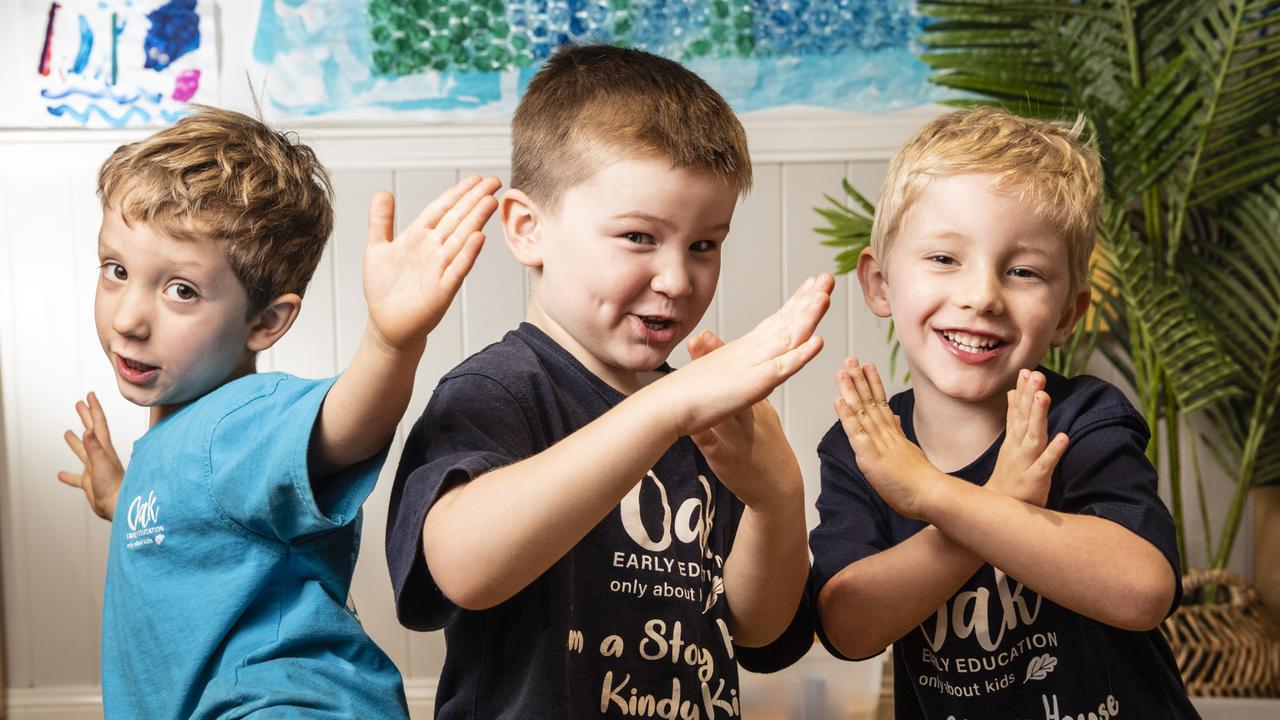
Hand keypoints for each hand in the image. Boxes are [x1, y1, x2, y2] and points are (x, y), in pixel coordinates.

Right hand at [57, 392, 123, 519]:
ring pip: (83, 452)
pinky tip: (60, 474)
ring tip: (67, 432)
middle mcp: (100, 456)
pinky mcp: (90, 483)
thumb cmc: (113, 486)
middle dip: (86, 417)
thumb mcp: (102, 464)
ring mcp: (95, 469)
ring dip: (76, 442)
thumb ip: (94, 447)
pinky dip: (68, 475)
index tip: (89, 395)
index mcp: (104, 449)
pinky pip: (76, 478)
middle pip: (91, 432)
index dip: (94, 409)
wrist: (119, 507)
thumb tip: (87, 430)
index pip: (98, 424)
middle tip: (79, 404)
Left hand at [363, 176, 500, 354]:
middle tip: (494, 182)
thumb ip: (381, 220)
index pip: (442, 209)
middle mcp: (433, 250)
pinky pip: (457, 269)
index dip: (458, 193)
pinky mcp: (442, 290)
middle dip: (475, 200)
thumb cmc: (384, 290)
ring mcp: (439, 269)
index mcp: (419, 237)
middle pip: (457, 219)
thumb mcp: (377, 248)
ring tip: (490, 202)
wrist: (386, 324)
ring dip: (475, 220)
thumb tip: (383, 192)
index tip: (476, 179)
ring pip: (461, 239)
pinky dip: (467, 254)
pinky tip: (478, 238)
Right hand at [664, 273, 832, 437]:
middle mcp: (748, 352)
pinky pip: (780, 368)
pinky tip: (817, 342)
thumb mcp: (711, 375)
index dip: (796, 305)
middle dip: (808, 299)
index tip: (813, 288)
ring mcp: (751, 366)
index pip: (774, 323)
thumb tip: (706, 341)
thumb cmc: (684, 396)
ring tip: (826, 295)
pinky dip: (800, 355)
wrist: (664, 407)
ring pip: (786, 337)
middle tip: (827, 278)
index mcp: (742, 351)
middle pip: (784, 321)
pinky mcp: (751, 385)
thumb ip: (714, 359)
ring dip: (809, 316)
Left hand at [686, 331, 801, 508]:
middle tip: (700, 340)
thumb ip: (749, 388)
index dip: (726, 354)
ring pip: (723, 414)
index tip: (706, 334)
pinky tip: (693, 430)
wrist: (778, 487)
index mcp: (756, 403)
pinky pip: (715, 447)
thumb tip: (735, 363)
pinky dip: (705, 438)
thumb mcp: (761, 414)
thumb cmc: (766, 447)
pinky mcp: (729, 460)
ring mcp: (739, 438)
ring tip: (689, 380)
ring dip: (708, 395)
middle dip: (718, 364)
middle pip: (734, 386)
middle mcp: (748, 416)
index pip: (743, 374)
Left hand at [834, 358, 943, 520]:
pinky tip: (839, 401)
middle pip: (870, 401)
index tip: (866, 366)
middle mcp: (885, 433)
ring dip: (850, 390)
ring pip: (862, 411)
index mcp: (893, 434)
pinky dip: (846, 416)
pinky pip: (856, 432)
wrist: (931, 494)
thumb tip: (893, 418)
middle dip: (859, 379)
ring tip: (843, 370)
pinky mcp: (871, 455)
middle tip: (850, 359)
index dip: (872, 383)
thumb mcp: (908, 451)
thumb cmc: (920, 481)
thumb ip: (899, 433)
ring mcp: (878, 442)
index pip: (881, 403)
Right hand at [986, 369, 1067, 505]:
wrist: (1000, 510)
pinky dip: (1053, 451)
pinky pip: (1045, 465)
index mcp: (1013, 439)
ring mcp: (1025, 464)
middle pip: (1024, 419)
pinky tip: (1063, 437)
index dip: (1023, 391)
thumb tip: (1014, 393)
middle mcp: (1017, 448)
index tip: (1027, 370)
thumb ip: (1013, 418)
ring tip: (1043, 396)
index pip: (1018, 411)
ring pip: (1033, 437)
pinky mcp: (1034, 481)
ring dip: (1038, 416)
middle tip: (1036, 376)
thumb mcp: (1009, 444)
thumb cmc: (1009, 476)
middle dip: (1030, 396)